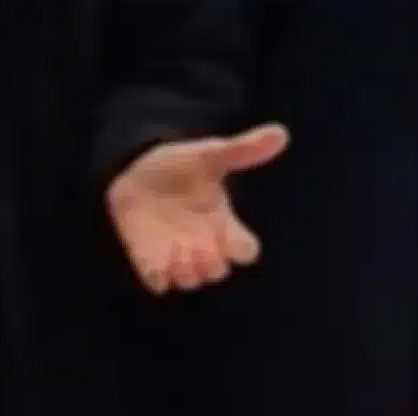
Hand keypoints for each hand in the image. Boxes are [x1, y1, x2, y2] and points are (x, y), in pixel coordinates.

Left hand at [107, 123, 288, 294]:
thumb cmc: (180, 165)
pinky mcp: (151, 260)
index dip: (240, 249)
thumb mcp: (210, 155)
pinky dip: (157, 277)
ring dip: (184, 272)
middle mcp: (205, 245)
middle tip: (196, 245)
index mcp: (223, 223)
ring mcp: (178, 255)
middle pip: (218, 272)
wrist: (137, 170)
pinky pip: (158, 283)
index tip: (228, 234)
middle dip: (209, 264)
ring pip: (191, 281)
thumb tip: (280, 132)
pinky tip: (151, 259)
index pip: (246, 251)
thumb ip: (243, 150)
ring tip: (173, 250)